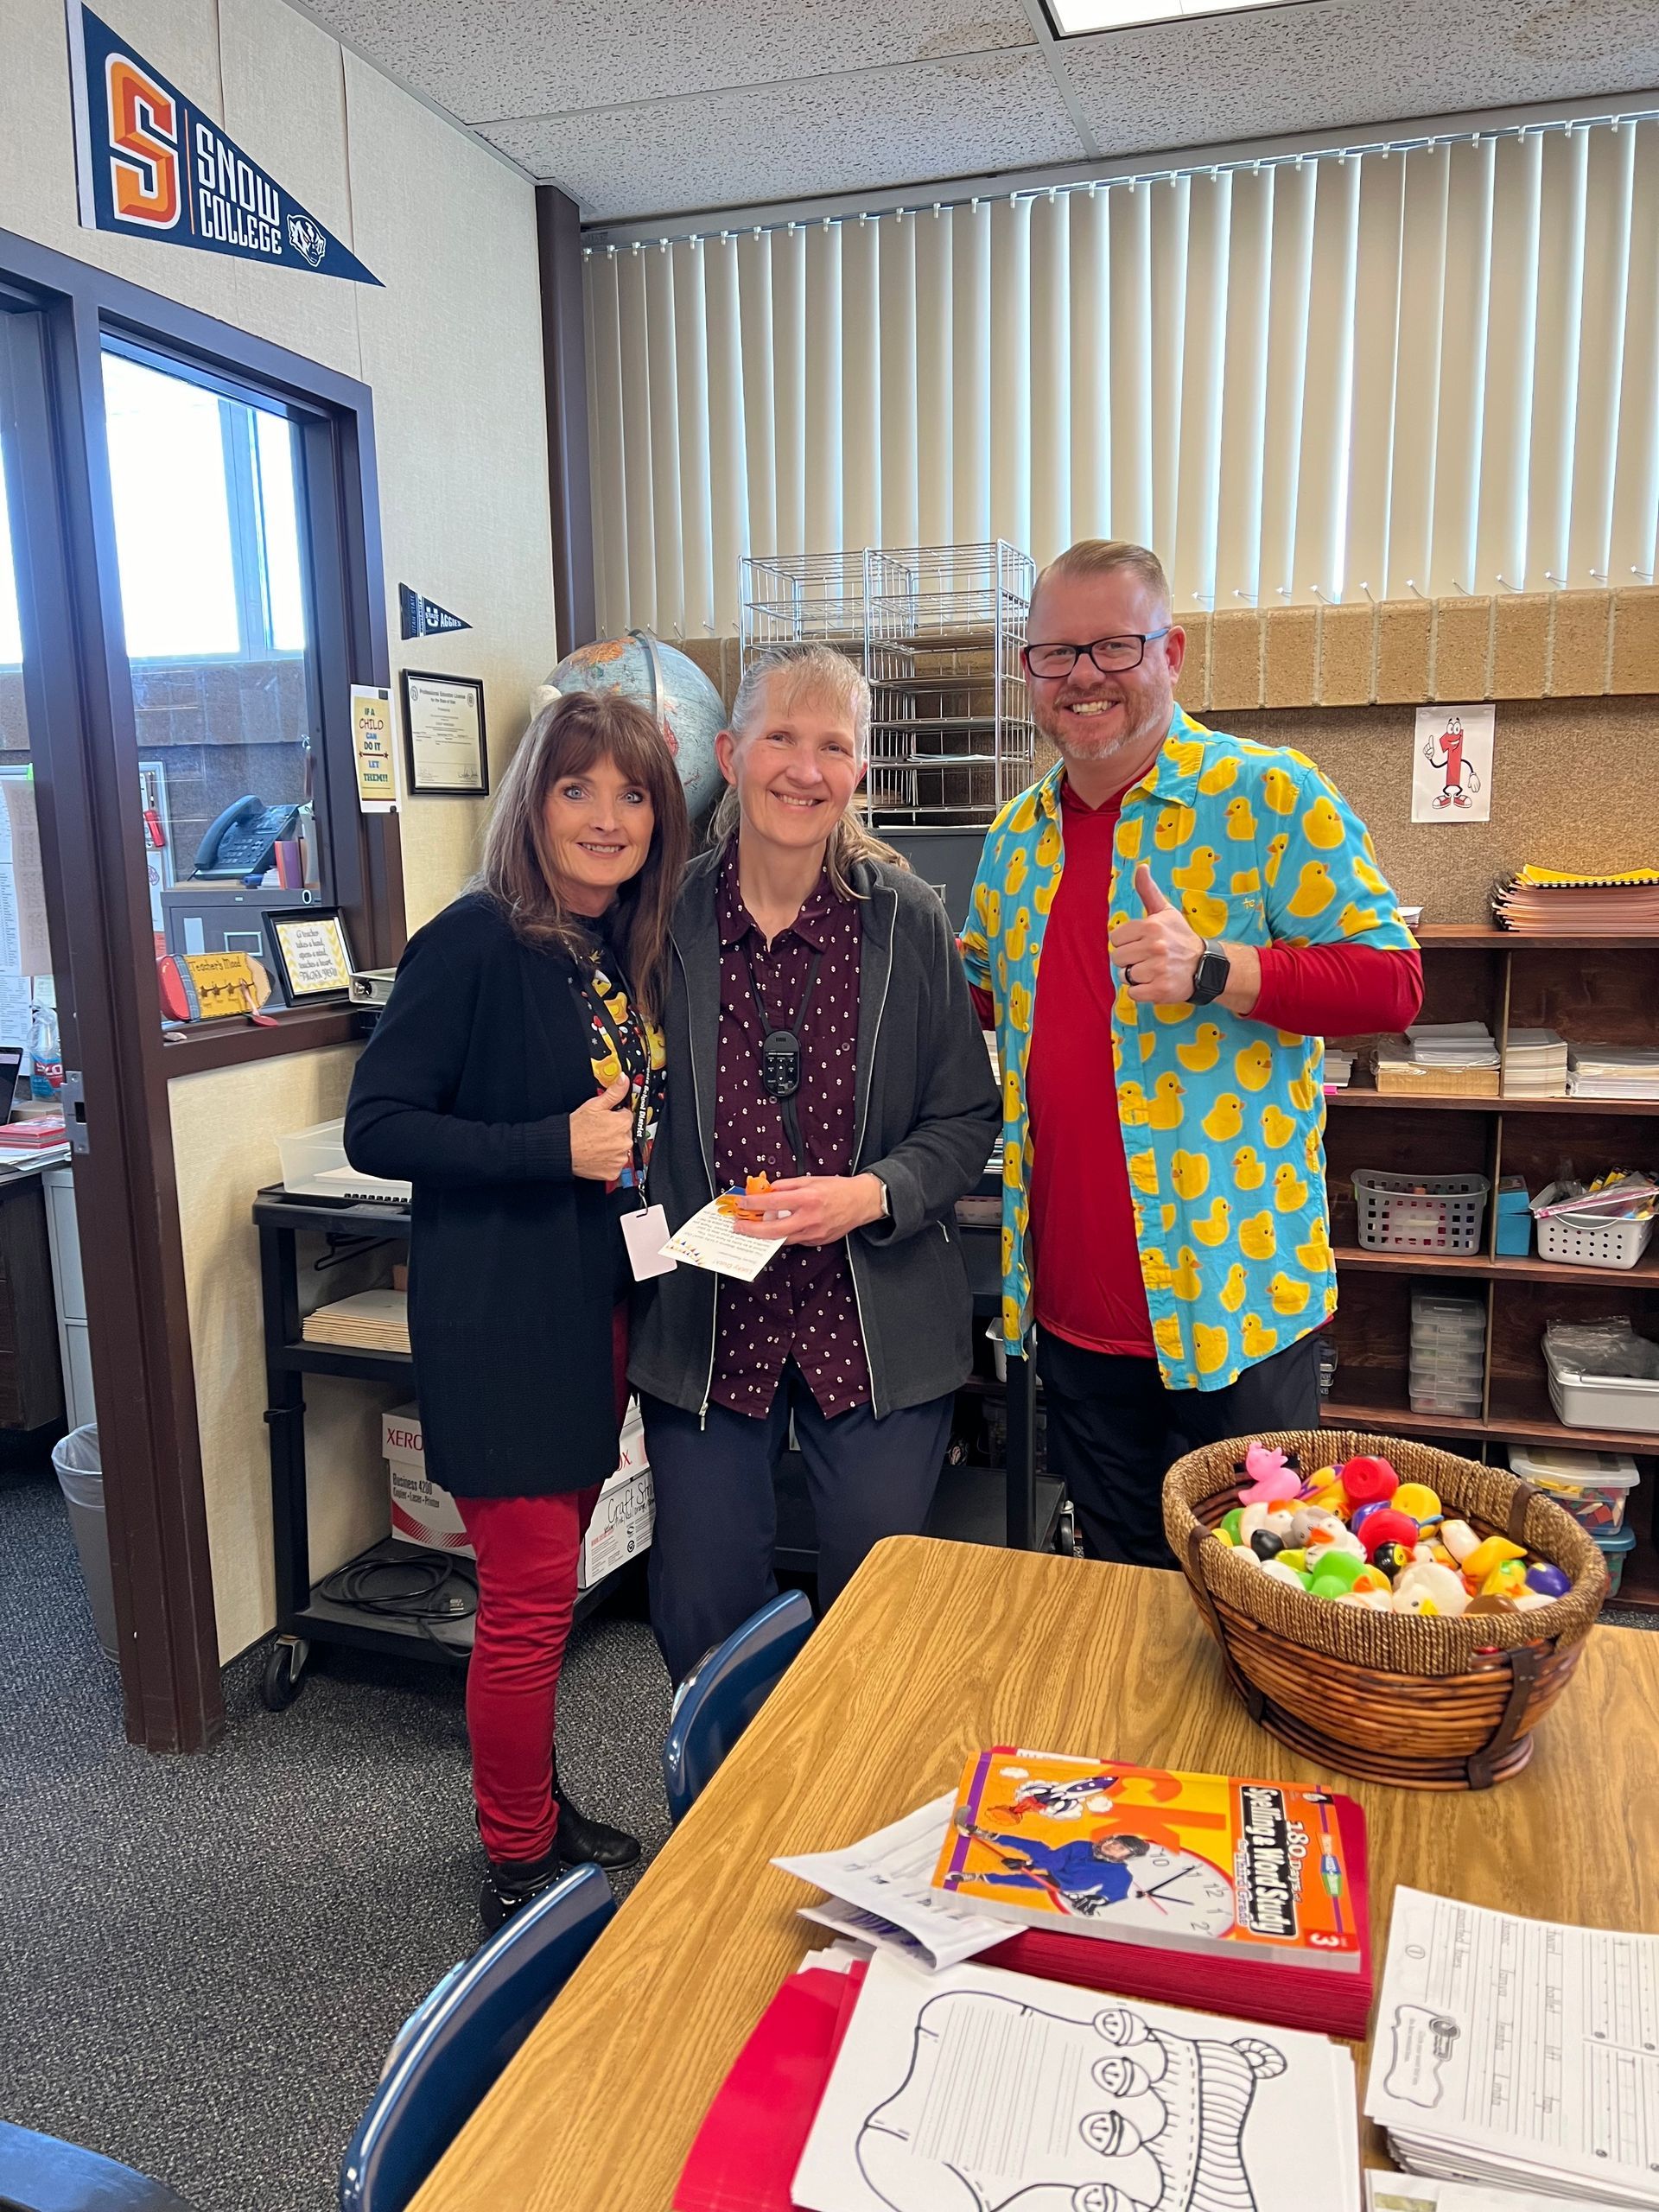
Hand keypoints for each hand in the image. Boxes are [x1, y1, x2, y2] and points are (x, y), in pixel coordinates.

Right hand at [569, 1074, 632, 1181]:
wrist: (562, 1149)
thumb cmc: (575, 1128)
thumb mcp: (594, 1105)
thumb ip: (614, 1092)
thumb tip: (624, 1080)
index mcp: (623, 1123)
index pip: (626, 1117)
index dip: (615, 1117)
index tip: (605, 1120)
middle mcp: (625, 1141)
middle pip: (625, 1133)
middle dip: (614, 1132)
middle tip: (598, 1133)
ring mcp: (620, 1158)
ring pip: (621, 1149)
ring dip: (612, 1147)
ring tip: (596, 1144)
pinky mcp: (614, 1171)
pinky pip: (615, 1164)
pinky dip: (608, 1161)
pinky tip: (597, 1155)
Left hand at [732, 1172, 886, 1245]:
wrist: (862, 1202)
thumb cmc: (838, 1189)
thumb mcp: (810, 1180)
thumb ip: (787, 1185)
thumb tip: (768, 1191)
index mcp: (807, 1198)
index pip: (773, 1203)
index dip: (753, 1204)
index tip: (742, 1204)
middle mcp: (810, 1218)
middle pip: (773, 1230)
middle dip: (752, 1230)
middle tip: (739, 1227)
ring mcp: (814, 1233)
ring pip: (782, 1239)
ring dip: (765, 1235)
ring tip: (753, 1229)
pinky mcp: (817, 1241)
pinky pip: (795, 1240)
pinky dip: (785, 1234)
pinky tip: (778, 1228)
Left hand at [1109, 863, 1206, 1004]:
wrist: (1205, 966)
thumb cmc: (1180, 937)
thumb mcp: (1165, 912)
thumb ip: (1148, 891)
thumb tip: (1140, 866)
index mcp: (1151, 926)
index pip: (1115, 938)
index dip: (1126, 943)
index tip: (1141, 943)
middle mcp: (1154, 947)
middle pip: (1117, 958)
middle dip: (1129, 960)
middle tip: (1147, 959)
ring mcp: (1158, 969)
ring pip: (1124, 976)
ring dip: (1135, 976)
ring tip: (1152, 971)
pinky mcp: (1160, 990)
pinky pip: (1133, 993)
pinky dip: (1141, 991)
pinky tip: (1154, 983)